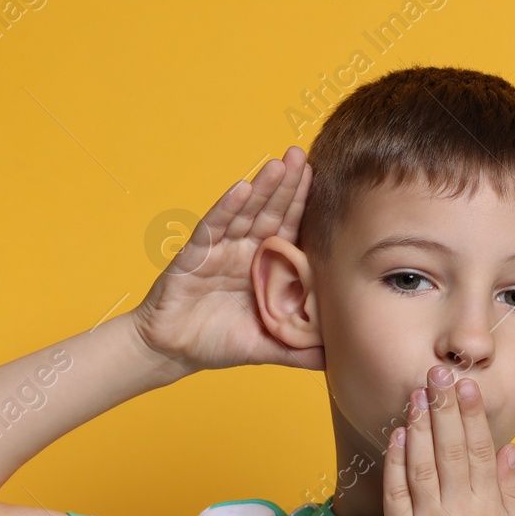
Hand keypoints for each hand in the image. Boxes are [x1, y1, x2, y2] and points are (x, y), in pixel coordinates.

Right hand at [130, 145, 322, 374]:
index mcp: (265, 267)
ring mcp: (220, 249)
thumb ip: (302, 350)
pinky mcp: (194, 255)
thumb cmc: (219, 343)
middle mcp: (244, 251)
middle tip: (303, 155)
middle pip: (270, 211)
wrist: (173, 351)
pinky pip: (212, 228)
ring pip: (244, 212)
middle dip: (287, 184)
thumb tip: (342, 360)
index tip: (326, 178)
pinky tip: (240, 189)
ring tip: (279, 164)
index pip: (290, 229)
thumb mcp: (269, 348)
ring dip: (262, 187)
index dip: (305, 204)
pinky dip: (226, 208)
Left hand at [382, 364, 514, 515]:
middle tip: (439, 372)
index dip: (473, 415)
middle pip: (452, 449)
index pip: (482, 451)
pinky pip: (398, 492)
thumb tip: (510, 448)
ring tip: (417, 394)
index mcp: (491, 510)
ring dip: (418, 425)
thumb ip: (510, 490)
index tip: (468, 384)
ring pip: (423, 464)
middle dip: (445, 407)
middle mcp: (461, 513)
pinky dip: (396, 461)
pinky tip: (396, 435)